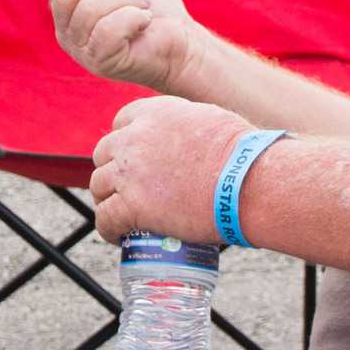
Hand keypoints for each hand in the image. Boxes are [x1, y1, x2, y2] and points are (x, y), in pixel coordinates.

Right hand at [44, 0, 201, 93]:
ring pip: (89, 10)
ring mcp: (83, 52)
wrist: (183, 42)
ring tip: (143, 8)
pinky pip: (108, 29)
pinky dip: (134, 17)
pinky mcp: (102, 63)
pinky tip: (145, 23)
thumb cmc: (154, 10)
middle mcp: (67, 34)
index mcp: (66, 12)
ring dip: (127, 0)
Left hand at [88, 96, 251, 243]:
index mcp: (156, 112)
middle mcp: (136, 137)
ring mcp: (130, 172)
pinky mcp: (132, 206)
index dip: (125, 141)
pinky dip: (109, 229)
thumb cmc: (245, 155)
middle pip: (104, 153)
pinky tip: (119, 236)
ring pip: (99, 185)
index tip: (132, 158)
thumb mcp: (212, 120)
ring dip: (107, 199)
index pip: (121, 122)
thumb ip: (190, 124)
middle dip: (112, 170)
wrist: (250, 183)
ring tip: (121, 214)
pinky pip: (105, 218)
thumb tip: (194, 138)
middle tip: (125, 188)